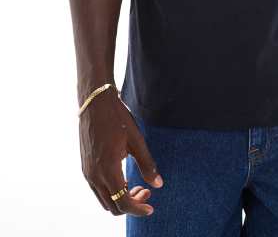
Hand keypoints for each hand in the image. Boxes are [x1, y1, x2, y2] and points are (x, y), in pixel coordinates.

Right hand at [79, 88, 163, 216]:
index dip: (138, 209)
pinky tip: (124, 178)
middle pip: (112, 206)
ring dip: (121, 199)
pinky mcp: (85, 167)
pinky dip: (112, 191)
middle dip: (131, 205)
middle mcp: (94, 175)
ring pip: (104, 200)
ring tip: (138, 186)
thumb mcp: (136, 140)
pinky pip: (98, 189)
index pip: (123, 202)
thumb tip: (158, 184)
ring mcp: (87, 172)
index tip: (151, 207)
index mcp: (108, 170)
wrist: (95, 103)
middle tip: (147, 191)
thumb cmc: (117, 119)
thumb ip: (147, 164)